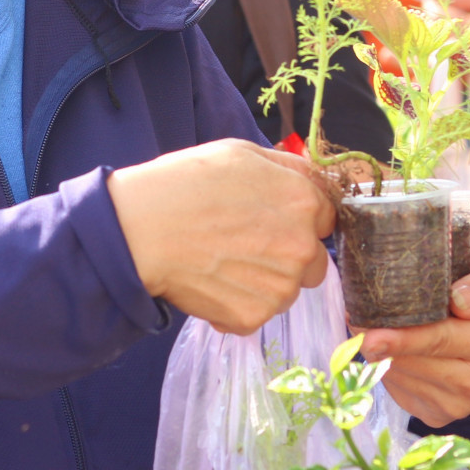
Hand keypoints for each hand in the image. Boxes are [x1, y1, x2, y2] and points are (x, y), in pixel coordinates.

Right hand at [108, 139, 335, 336]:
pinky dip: (237, 304)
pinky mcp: (253, 317)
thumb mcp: (240, 153)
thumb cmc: (185, 183)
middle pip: (313, 261)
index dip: (300, 219)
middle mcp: (302, 248)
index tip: (274, 220)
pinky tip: (210, 282)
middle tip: (244, 244)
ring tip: (221, 262)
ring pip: (285, 290)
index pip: (328, 219)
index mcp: (304, 202)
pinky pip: (256, 314)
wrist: (141, 230)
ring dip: (263, 282)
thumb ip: (286, 167)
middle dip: (287, 255)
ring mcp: (280, 288)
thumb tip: (309, 179)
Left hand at [356, 253, 469, 427]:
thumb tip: (459, 299)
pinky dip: (388, 368)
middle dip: (381, 342)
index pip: (440, 340)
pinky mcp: (440, 415)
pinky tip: (389, 348)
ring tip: (369, 326)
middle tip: (355, 319)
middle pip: (414, 362)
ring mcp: (459, 404)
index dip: (403, 338)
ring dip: (380, 354)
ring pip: (402, 377)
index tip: (370, 333)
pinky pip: (399, 391)